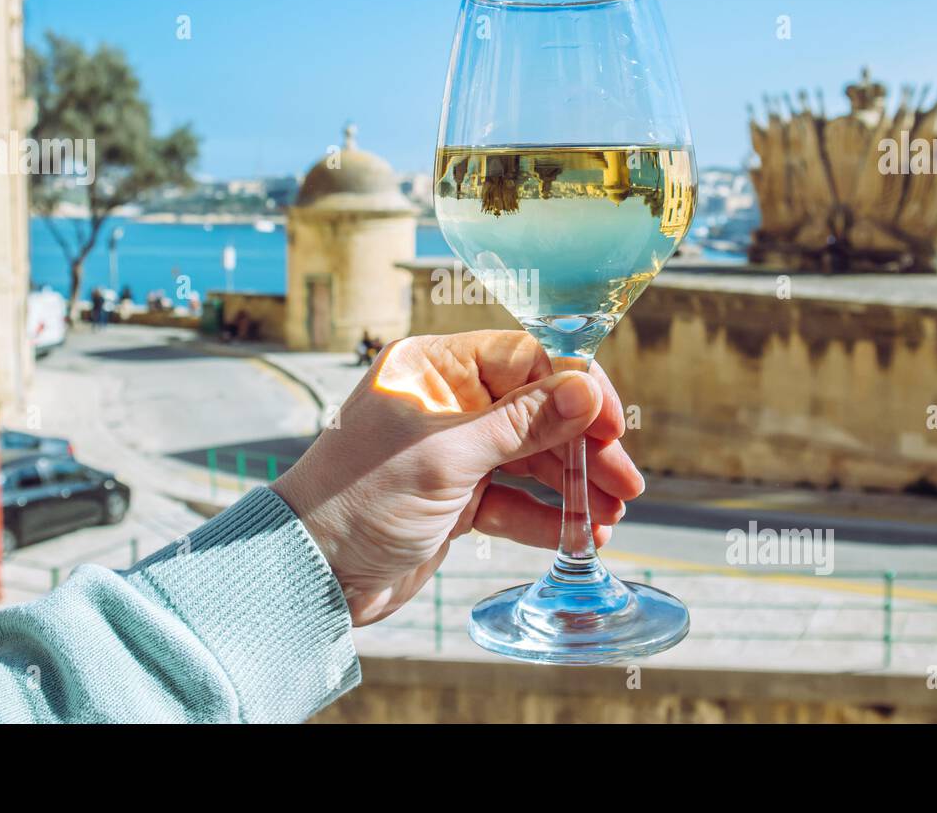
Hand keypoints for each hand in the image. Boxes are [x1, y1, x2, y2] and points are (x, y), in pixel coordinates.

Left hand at [272, 330, 643, 625]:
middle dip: (583, 448)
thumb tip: (586, 391)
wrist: (310, 575)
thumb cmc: (358, 502)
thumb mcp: (447, 459)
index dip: (575, 390)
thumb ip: (522, 425)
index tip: (611, 426)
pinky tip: (578, 534)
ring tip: (610, 516)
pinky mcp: (455, 498)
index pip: (525, 360)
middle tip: (625, 482)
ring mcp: (453, 452)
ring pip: (531, 458)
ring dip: (573, 487)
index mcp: (434, 369)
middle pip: (537, 411)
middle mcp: (447, 404)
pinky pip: (514, 499)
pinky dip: (546, 517)